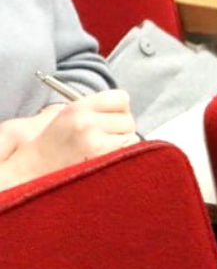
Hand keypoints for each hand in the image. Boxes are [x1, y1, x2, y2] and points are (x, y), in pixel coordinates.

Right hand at [0, 91, 135, 190]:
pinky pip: (128, 156)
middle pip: (128, 120)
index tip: (111, 118)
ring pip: (132, 139)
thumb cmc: (53, 144)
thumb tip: (123, 109)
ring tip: (102, 152)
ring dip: (123, 146)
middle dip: (121, 129)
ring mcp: (95, 143)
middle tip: (103, 139)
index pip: (121, 98)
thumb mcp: (66, 116)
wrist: (33, 170)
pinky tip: (104, 161)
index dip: (119, 109)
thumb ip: (95, 109)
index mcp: (78, 108)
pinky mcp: (101, 162)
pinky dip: (122, 159)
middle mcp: (87, 123)